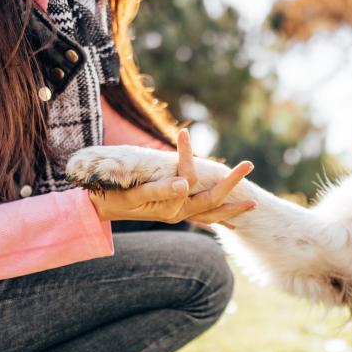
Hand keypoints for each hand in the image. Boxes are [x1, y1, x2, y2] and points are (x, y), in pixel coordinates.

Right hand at [87, 129, 255, 223]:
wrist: (98, 210)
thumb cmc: (112, 198)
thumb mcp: (133, 194)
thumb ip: (160, 190)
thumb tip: (186, 183)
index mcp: (169, 207)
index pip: (187, 178)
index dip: (186, 156)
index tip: (183, 133)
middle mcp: (178, 213)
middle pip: (211, 199)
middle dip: (231, 183)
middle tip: (249, 165)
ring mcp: (178, 215)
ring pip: (211, 213)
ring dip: (232, 206)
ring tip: (253, 203)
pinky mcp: (175, 213)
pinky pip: (203, 218)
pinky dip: (218, 216)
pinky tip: (229, 217)